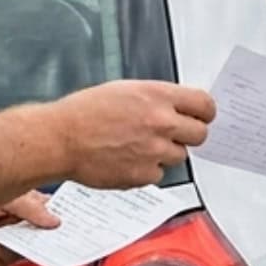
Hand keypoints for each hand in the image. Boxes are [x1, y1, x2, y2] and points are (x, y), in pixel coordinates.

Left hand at [0, 191, 58, 265]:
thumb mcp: (7, 191)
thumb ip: (30, 207)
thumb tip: (53, 221)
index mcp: (25, 202)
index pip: (51, 214)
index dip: (62, 223)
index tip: (70, 232)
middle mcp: (14, 221)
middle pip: (38, 239)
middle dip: (38, 244)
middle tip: (36, 242)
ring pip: (19, 254)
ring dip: (12, 250)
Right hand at [59, 80, 215, 188]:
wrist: (60, 139)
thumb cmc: (85, 113)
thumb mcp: (126, 91)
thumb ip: (157, 99)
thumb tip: (178, 107)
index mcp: (157, 96)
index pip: (205, 105)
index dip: (204, 113)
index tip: (201, 117)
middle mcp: (160, 123)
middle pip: (200, 134)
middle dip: (188, 134)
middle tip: (172, 134)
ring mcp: (154, 151)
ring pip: (179, 156)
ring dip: (165, 153)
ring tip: (138, 145)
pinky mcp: (143, 174)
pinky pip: (159, 173)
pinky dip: (147, 169)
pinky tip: (127, 159)